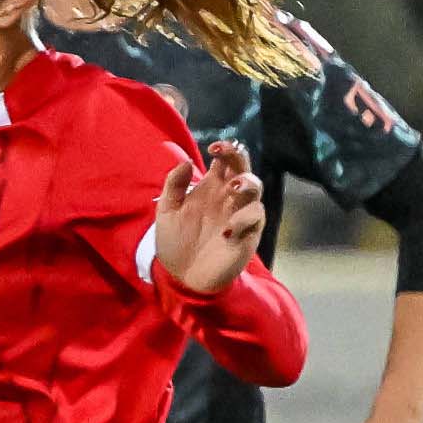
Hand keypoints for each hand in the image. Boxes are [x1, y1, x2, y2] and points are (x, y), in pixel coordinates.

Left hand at [152, 140, 268, 295]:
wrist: (182, 276)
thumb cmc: (176, 241)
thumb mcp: (167, 212)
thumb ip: (173, 186)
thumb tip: (184, 162)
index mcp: (211, 188)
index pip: (224, 161)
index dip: (224, 149)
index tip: (213, 146)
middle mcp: (229, 197)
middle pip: (243, 169)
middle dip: (238, 158)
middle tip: (226, 155)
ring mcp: (241, 214)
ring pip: (256, 190)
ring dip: (246, 184)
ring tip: (232, 188)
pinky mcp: (248, 234)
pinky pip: (254, 219)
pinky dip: (243, 220)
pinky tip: (226, 231)